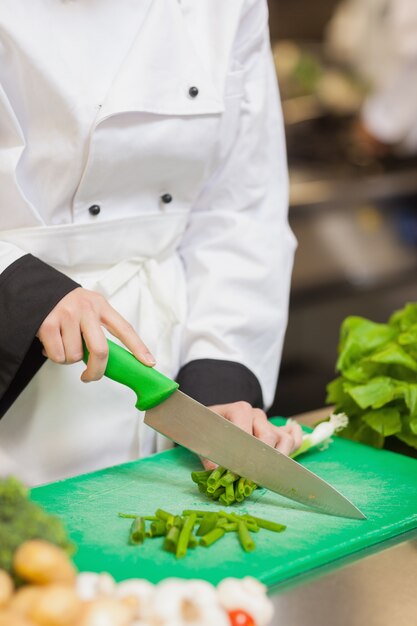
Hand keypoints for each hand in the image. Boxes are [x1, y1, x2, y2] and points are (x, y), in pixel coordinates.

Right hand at [36, 287, 155, 381]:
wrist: (36, 289)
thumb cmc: (66, 305)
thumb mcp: (88, 308)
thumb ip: (99, 328)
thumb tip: (107, 360)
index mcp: (101, 305)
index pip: (124, 329)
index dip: (138, 348)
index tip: (149, 363)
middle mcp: (86, 309)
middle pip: (100, 350)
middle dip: (97, 370)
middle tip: (90, 376)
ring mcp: (66, 315)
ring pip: (76, 356)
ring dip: (69, 359)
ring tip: (63, 344)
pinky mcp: (47, 324)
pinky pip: (58, 355)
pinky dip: (54, 356)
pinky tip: (51, 343)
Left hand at [201, 401, 302, 469]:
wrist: (210, 418)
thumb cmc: (207, 427)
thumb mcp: (202, 438)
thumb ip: (208, 456)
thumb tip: (217, 473)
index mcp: (240, 410)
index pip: (249, 434)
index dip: (244, 456)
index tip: (236, 472)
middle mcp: (258, 415)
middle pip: (270, 438)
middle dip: (260, 461)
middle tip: (249, 477)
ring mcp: (269, 423)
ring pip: (286, 441)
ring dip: (277, 460)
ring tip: (262, 474)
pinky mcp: (277, 432)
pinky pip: (294, 439)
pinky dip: (294, 448)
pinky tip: (285, 462)